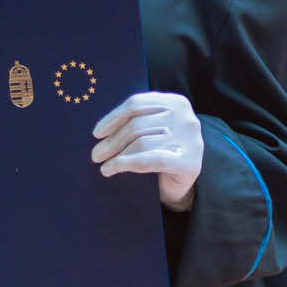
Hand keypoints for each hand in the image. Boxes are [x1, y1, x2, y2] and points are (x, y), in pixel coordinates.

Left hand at [92, 92, 204, 210]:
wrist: (184, 184)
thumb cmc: (162, 152)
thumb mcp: (153, 129)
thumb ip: (136, 120)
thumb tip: (101, 129)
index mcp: (176, 102)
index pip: (136, 104)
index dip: (113, 118)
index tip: (97, 133)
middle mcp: (186, 118)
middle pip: (137, 125)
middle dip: (112, 140)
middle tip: (96, 154)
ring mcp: (190, 140)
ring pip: (142, 142)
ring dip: (117, 154)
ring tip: (103, 164)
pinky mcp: (188, 162)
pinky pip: (152, 160)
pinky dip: (127, 163)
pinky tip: (113, 168)